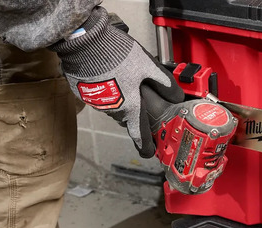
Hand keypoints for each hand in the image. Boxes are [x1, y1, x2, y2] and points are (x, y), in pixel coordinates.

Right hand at [53, 7, 183, 157]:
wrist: (84, 41)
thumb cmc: (117, 54)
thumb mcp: (148, 66)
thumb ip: (164, 83)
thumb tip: (177, 96)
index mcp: (130, 106)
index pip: (139, 134)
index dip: (145, 146)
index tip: (149, 152)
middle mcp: (112, 109)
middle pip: (127, 116)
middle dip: (134, 110)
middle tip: (139, 95)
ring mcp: (97, 102)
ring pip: (114, 105)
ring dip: (120, 97)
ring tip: (123, 78)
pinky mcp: (84, 93)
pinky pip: (100, 95)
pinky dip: (106, 88)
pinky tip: (109, 73)